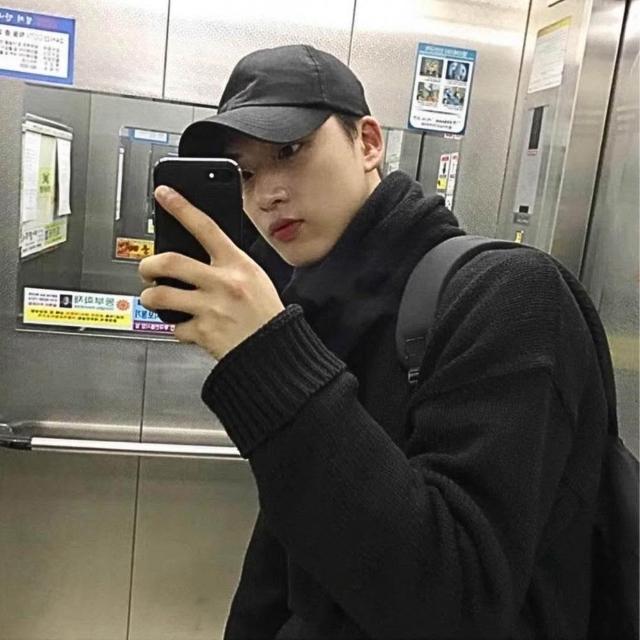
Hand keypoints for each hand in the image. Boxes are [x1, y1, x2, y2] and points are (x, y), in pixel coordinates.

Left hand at [139, 186, 284, 359]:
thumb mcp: (255, 279)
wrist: (274, 352)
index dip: (181, 207)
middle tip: (147, 269)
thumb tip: (198, 255)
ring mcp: (210, 308)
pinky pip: (174, 327)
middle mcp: (222, 284)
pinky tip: (186, 326)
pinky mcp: (203, 332)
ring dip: (150, 297)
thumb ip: (228, 265)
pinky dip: (176, 327)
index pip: (205, 227)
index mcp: (238, 265)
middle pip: (170, 261)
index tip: (164, 194)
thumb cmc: (266, 316)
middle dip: (149, 264)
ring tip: (155, 299)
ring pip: (160, 295)